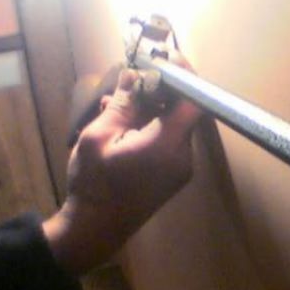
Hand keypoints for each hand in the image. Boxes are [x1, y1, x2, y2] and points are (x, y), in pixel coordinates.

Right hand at [42, 57, 200, 274]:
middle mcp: (184, 156)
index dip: (185, 77)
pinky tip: (123, 125)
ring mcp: (181, 168)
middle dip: (160, 91)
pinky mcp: (174, 175)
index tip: (166, 61)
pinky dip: (151, 128)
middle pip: (184, 112)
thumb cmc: (95, 183)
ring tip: (115, 105)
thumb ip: (123, 104)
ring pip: (174, 126)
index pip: (194, 101)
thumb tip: (134, 74)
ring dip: (151, 110)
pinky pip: (168, 142)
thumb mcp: (99, 136)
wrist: (97, 228)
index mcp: (168, 144)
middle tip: (131, 80)